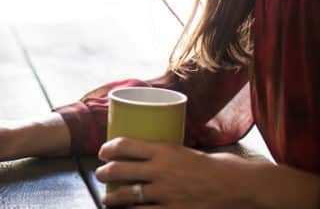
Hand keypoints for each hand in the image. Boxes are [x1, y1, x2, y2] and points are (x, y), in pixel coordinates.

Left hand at [96, 137, 258, 207]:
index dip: (108, 148)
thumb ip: (169, 156)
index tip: (103, 152)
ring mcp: (165, 193)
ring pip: (127, 195)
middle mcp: (161, 170)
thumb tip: (152, 157)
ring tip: (107, 199)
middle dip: (104, 173)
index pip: (125, 145)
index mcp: (165, 150)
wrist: (241, 188)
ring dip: (112, 197)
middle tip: (100, 174)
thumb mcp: (189, 152)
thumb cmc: (220, 168)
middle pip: (120, 170)